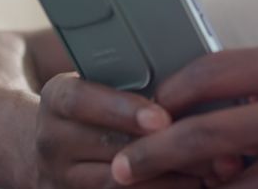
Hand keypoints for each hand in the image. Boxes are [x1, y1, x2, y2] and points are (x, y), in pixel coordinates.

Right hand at [35, 72, 228, 188]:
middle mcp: (51, 140)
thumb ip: (128, 80)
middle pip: (108, 147)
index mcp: (57, 98)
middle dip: (162, 148)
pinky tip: (191, 185)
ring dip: (169, 177)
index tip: (163, 118)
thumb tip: (190, 79)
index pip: (82, 100)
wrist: (47, 147)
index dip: (124, 109)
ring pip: (118, 183)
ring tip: (210, 169)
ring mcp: (60, 178)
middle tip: (210, 146)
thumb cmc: (90, 107)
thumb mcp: (95, 85)